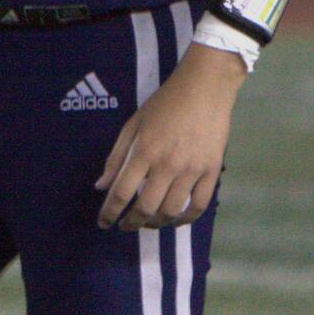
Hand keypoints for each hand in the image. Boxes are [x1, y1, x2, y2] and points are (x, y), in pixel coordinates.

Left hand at [94, 43, 244, 230]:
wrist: (204, 88)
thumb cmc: (165, 104)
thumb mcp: (133, 124)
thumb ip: (116, 157)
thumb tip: (101, 186)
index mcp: (143, 150)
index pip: (121, 193)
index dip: (109, 213)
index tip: (104, 223)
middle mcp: (167, 164)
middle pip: (146, 208)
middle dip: (131, 223)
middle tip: (126, 226)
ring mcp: (191, 169)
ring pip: (171, 211)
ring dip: (156, 223)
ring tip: (149, 222)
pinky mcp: (211, 170)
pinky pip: (198, 206)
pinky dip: (185, 219)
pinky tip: (175, 219)